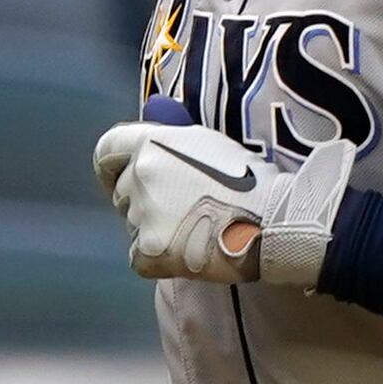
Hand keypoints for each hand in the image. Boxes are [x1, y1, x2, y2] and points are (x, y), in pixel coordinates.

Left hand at [96, 118, 291, 284]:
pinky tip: (190, 251)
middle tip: (181, 212)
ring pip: (133, 226)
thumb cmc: (251, 181)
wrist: (275, 221)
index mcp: (153, 142)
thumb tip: (150, 123)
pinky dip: (158, 260)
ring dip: (155, 230)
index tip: (120, 181)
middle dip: (143, 203)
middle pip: (122, 193)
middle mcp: (141, 174)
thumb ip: (171, 139)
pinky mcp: (150, 251)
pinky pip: (138, 258)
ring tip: (196, 230)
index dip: (112, 169)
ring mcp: (144, 213)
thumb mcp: (208, 142)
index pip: (107, 151)